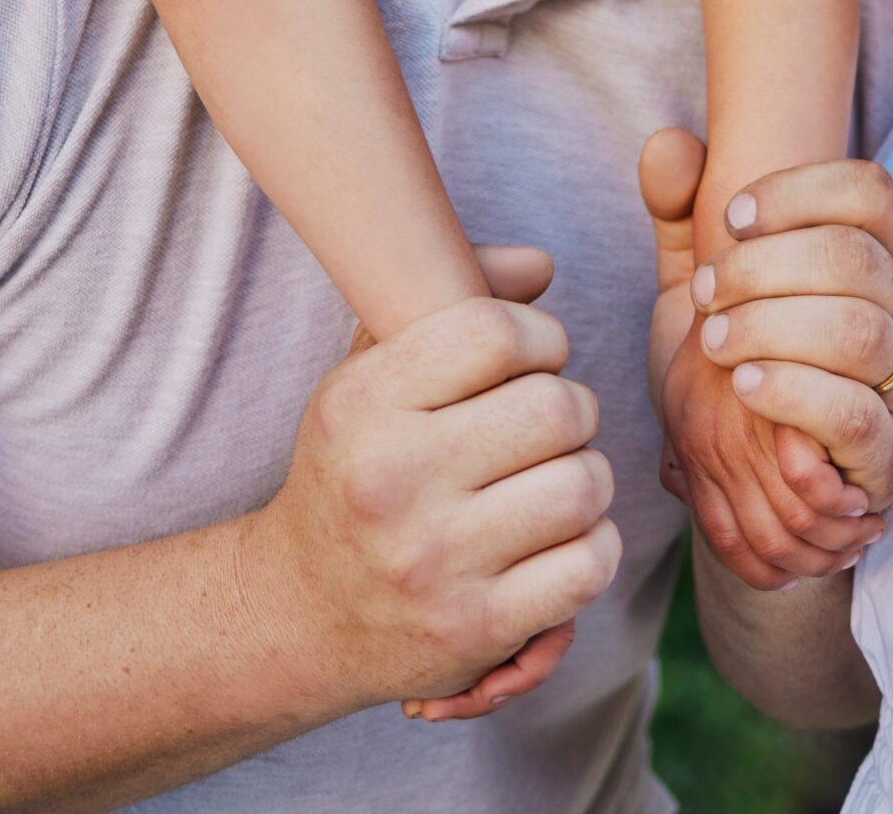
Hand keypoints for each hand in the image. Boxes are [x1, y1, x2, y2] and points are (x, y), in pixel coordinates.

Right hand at [236, 247, 620, 723]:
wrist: (300, 613)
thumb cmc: (354, 470)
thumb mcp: (369, 374)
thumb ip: (453, 297)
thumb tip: (541, 265)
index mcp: (362, 404)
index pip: (496, 332)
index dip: (540, 336)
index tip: (532, 358)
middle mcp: (393, 481)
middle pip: (556, 408)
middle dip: (570, 408)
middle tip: (547, 426)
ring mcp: (435, 562)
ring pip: (583, 485)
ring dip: (587, 477)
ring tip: (554, 480)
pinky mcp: (476, 628)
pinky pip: (589, 563)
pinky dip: (593, 546)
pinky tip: (558, 539)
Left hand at [640, 132, 883, 587]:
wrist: (756, 469)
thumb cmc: (744, 352)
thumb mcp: (706, 280)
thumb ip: (683, 211)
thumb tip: (666, 143)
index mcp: (876, 249)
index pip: (866, 190)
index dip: (796, 193)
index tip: (728, 217)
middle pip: (851, 257)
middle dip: (762, 267)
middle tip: (703, 293)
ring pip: (858, 330)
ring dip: (771, 328)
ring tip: (713, 342)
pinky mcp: (892, 448)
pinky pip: (855, 413)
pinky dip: (793, 393)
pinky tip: (743, 384)